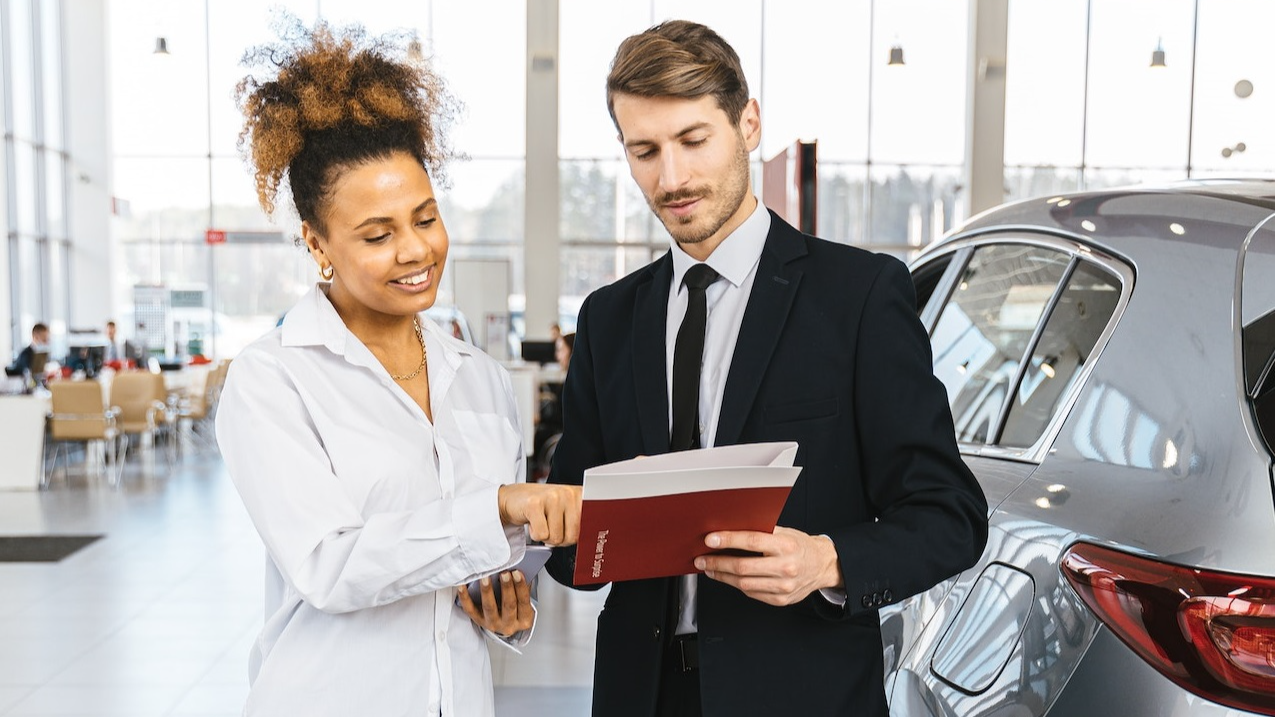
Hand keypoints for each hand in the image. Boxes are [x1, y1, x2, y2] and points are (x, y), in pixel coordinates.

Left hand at [458, 570, 533, 636]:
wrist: (505, 625)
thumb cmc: (516, 609)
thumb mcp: (523, 602)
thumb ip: (521, 588)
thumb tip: (517, 567)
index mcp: (524, 619)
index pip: (523, 602)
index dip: (520, 587)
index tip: (517, 572)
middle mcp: (509, 624)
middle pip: (508, 605)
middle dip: (506, 587)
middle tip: (504, 573)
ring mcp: (493, 624)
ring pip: (489, 607)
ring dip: (487, 591)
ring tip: (485, 577)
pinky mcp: (478, 621)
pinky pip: (470, 609)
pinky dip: (465, 597)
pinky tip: (462, 586)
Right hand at [497, 483, 582, 545]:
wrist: (513, 498)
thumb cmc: (541, 507)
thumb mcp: (565, 510)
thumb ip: (579, 521)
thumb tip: (589, 538)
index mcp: (579, 495)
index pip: (590, 525)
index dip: (579, 535)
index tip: (573, 534)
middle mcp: (568, 493)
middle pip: (573, 536)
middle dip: (560, 539)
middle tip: (551, 528)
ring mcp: (552, 497)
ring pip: (557, 537)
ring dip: (546, 537)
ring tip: (541, 522)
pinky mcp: (535, 504)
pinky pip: (541, 535)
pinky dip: (535, 534)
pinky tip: (533, 521)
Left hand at [693, 527, 842, 606]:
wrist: (822, 565)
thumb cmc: (800, 546)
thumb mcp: (784, 532)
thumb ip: (761, 531)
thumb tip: (729, 530)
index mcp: (787, 545)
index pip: (752, 541)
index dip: (728, 540)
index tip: (710, 540)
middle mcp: (786, 567)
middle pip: (743, 567)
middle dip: (717, 563)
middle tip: (702, 559)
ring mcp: (783, 586)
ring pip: (744, 584)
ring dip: (722, 576)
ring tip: (710, 569)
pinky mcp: (780, 600)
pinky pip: (751, 593)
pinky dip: (736, 585)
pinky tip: (728, 578)